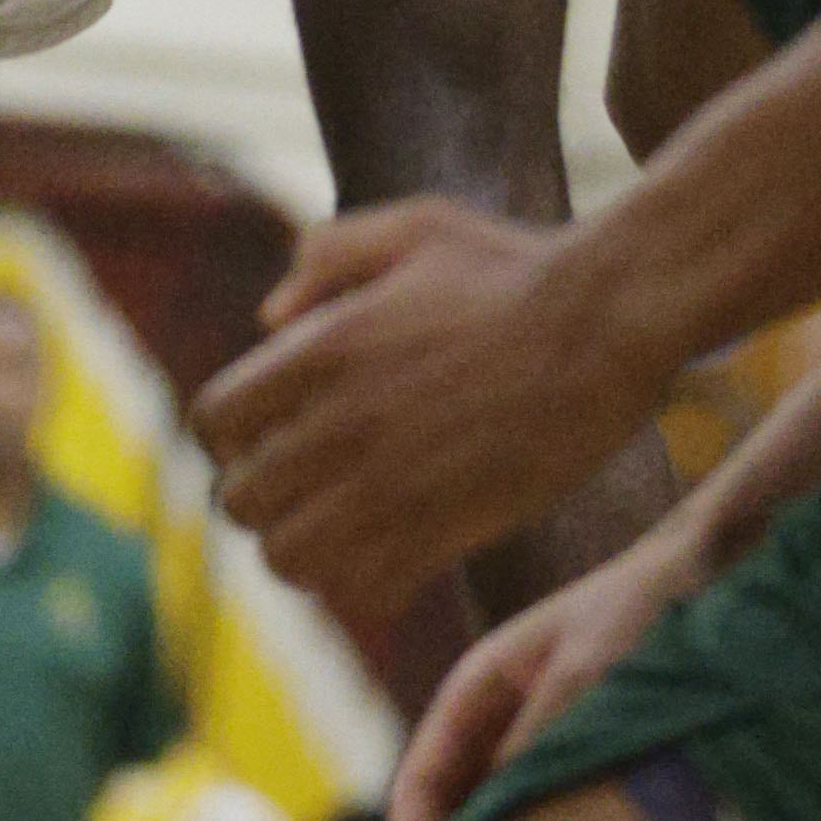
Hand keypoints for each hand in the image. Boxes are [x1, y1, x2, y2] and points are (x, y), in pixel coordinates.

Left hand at [195, 195, 645, 613]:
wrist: (604, 325)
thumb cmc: (512, 267)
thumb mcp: (413, 228)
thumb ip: (329, 258)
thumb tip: (269, 319)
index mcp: (324, 349)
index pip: (216, 422)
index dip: (229, 432)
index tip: (263, 430)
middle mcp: (342, 425)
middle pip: (241, 502)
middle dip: (259, 494)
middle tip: (299, 482)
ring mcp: (391, 487)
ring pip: (290, 560)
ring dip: (299, 548)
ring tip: (332, 524)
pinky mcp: (444, 534)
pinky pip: (362, 592)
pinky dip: (358, 583)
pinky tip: (384, 550)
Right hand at [388, 516, 705, 820]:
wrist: (702, 576)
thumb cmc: (637, 613)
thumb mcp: (583, 676)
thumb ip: (536, 742)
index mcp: (477, 685)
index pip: (422, 780)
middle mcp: (497, 715)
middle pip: (449, 807)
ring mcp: (535, 736)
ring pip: (492, 815)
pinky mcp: (576, 755)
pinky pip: (539, 812)